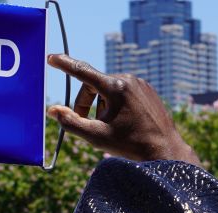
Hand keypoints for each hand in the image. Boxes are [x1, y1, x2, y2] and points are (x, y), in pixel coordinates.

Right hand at [45, 54, 199, 164]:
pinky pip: (124, 92)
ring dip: (102, 106)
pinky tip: (124, 123)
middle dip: (86, 104)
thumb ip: (71, 123)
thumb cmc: (130, 145)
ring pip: (108, 90)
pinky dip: (116, 105)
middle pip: (94, 86)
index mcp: (115, 88)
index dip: (65, 64)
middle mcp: (128, 79)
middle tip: (86, 124)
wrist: (165, 150)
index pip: (83, 71)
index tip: (51, 58)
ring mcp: (140, 83)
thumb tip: (52, 110)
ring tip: (110, 127)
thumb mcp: (96, 137)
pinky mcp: (148, 89)